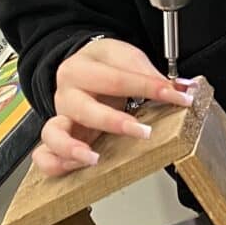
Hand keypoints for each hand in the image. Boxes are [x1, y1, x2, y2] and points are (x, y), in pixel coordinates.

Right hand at [33, 38, 193, 176]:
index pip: (116, 79)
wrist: (82, 66)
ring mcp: (60, 119)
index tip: (178, 97)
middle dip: (115, 122)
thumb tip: (181, 89)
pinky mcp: (57, 140)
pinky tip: (77, 167)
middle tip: (142, 131)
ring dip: (72, 149)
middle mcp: (66, 94)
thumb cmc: (104, 65)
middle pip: (84, 109)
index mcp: (81, 69)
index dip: (150, 88)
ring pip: (53, 134)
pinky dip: (58, 164)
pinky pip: (45, 157)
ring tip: (94, 158)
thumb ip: (149, 74)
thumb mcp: (126, 57)